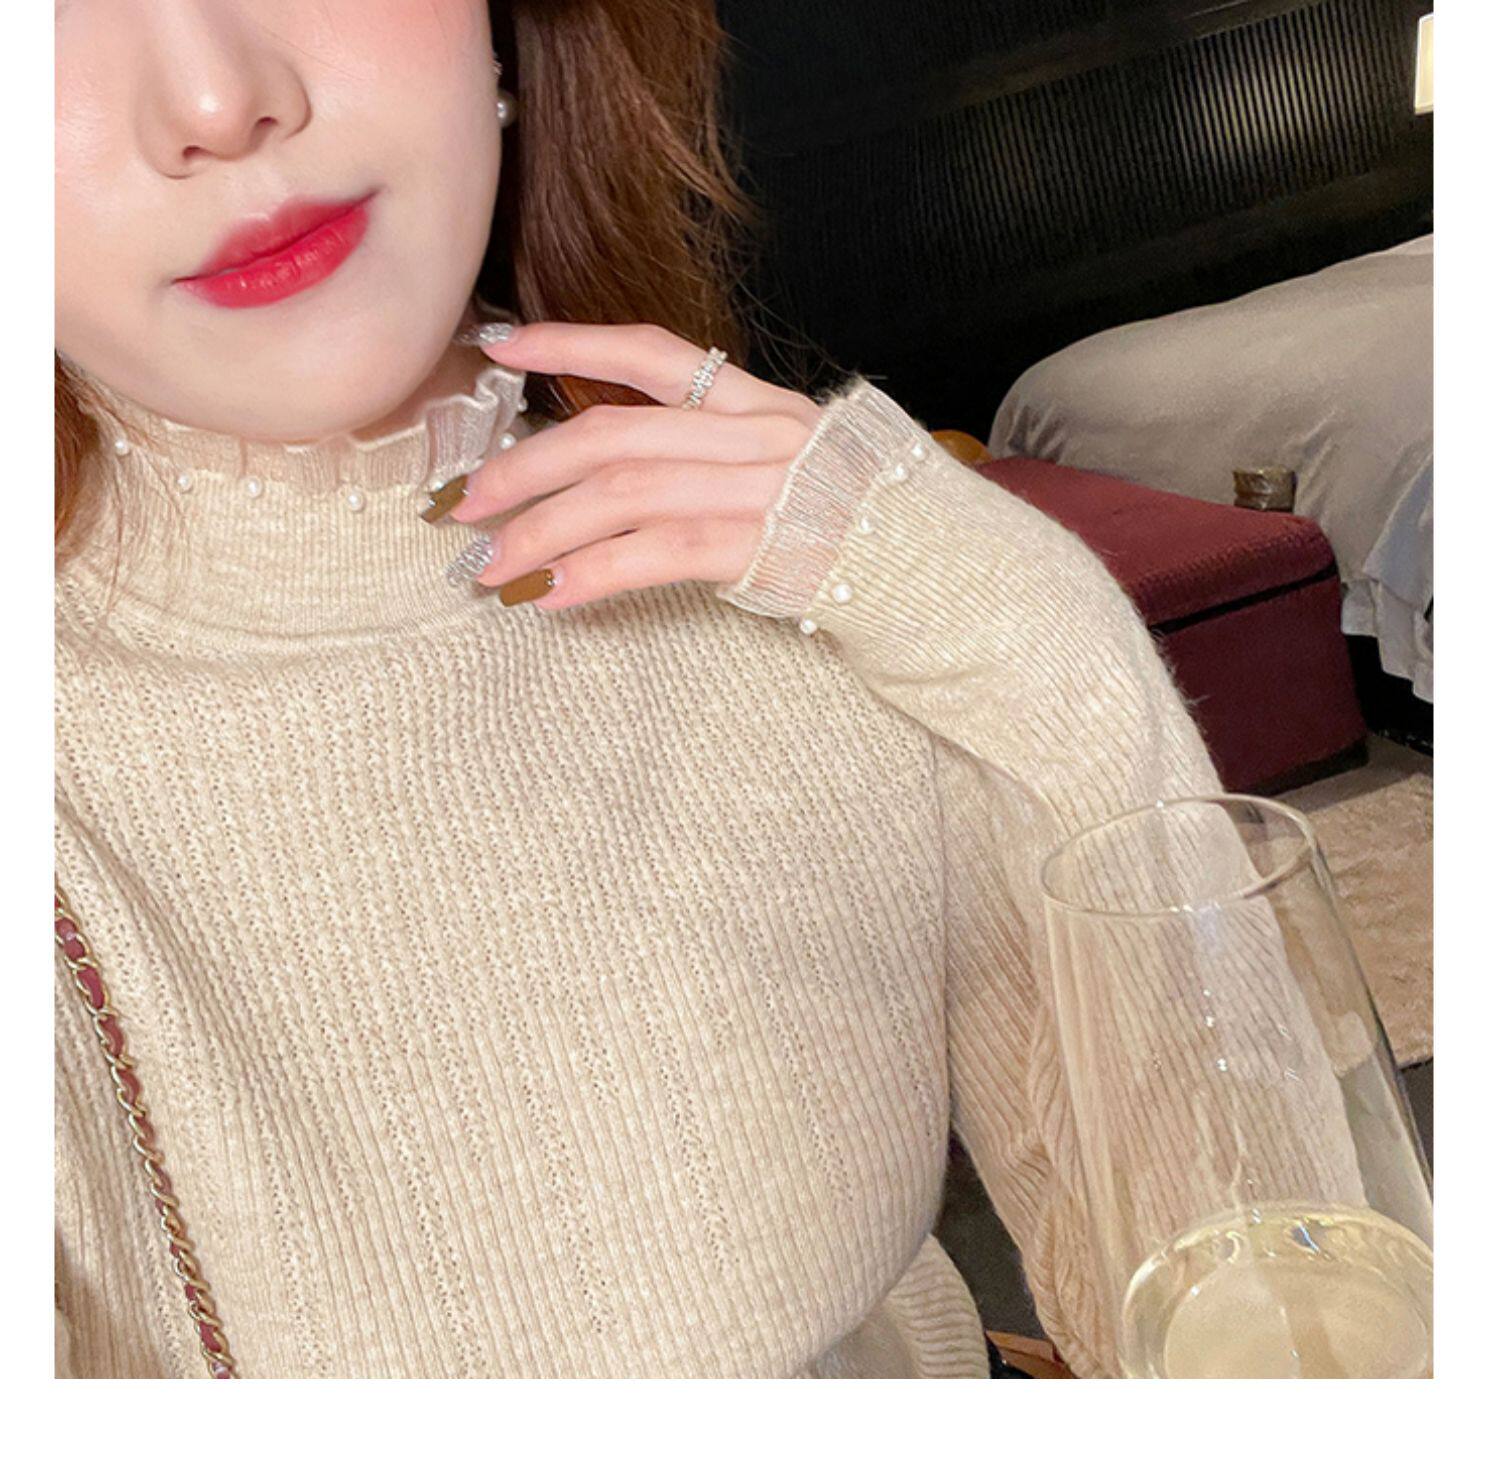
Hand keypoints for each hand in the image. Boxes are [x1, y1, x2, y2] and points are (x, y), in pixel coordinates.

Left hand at [445, 322, 823, 608]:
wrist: (935, 567)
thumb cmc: (855, 522)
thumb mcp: (790, 462)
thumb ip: (716, 454)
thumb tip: (621, 475)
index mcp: (756, 401)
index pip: (650, 352)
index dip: (569, 344)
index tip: (499, 345)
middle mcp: (752, 432)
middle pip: (613, 435)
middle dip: (526, 467)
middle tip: (465, 503)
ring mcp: (758, 487)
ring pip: (622, 495)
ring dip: (542, 533)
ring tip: (493, 568)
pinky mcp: (762, 546)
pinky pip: (657, 552)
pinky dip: (593, 574)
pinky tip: (550, 598)